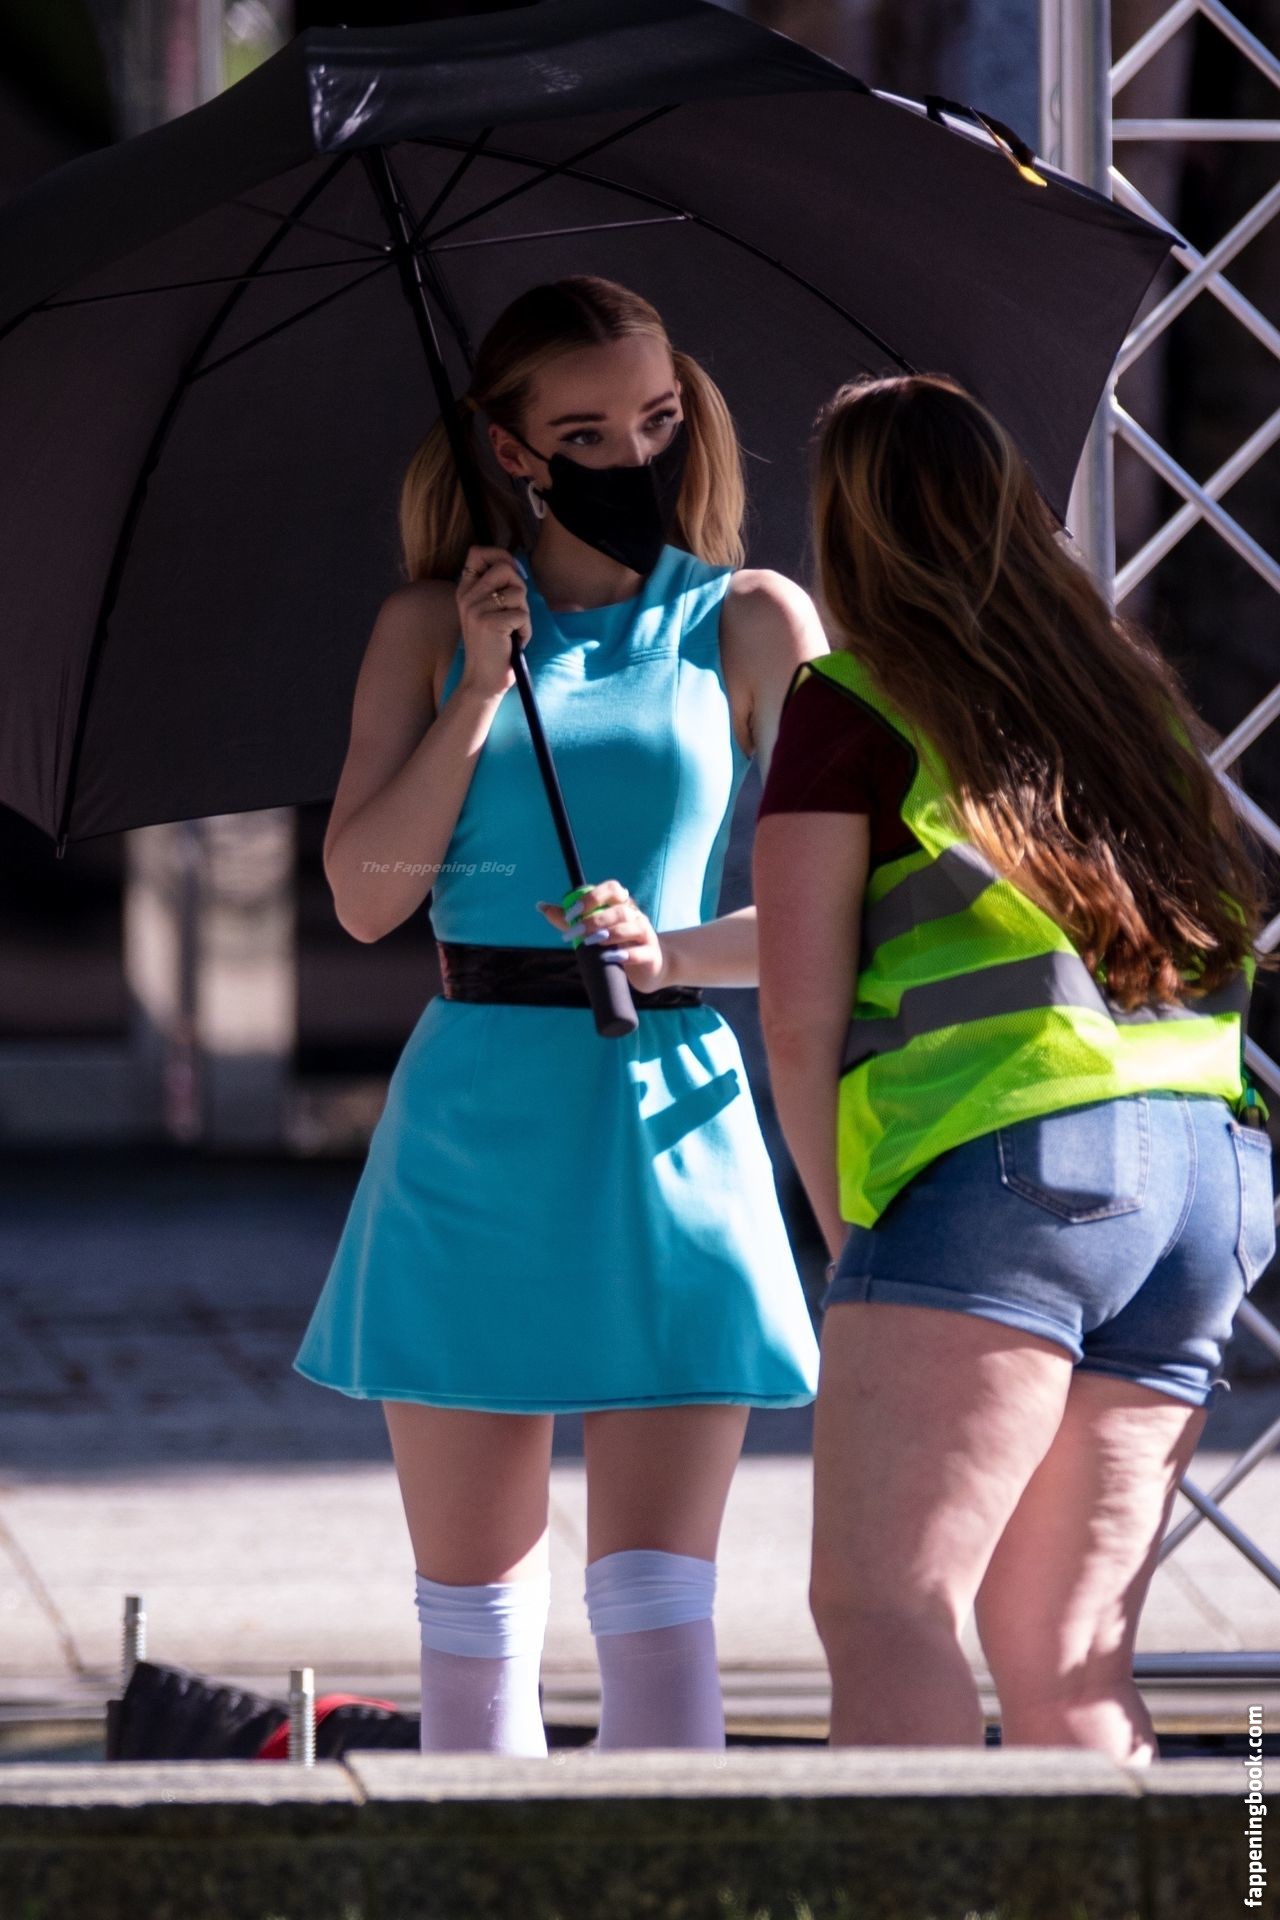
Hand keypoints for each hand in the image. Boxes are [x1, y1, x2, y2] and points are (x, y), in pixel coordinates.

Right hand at [455, 545, 531, 698]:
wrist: (482, 681)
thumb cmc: (492, 648)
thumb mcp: (487, 613)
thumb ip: (495, 589)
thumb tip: (515, 567)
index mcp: (464, 590)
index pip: (478, 552)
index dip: (501, 556)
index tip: (513, 575)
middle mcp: (467, 596)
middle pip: (505, 567)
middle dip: (520, 587)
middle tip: (516, 611)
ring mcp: (476, 609)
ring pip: (518, 592)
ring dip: (524, 614)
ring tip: (513, 631)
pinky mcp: (489, 623)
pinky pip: (522, 615)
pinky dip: (525, 631)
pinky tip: (514, 643)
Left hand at [534, 878, 668, 992]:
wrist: (649, 967)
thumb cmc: (618, 945)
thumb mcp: (592, 930)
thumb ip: (569, 920)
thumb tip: (541, 906)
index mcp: (621, 905)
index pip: (612, 889)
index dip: (592, 897)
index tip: (572, 913)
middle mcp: (635, 916)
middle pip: (619, 909)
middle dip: (595, 920)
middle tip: (575, 933)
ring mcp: (646, 935)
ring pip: (631, 927)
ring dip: (609, 934)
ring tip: (591, 943)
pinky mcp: (651, 955)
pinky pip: (641, 952)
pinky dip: (626, 954)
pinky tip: (611, 957)